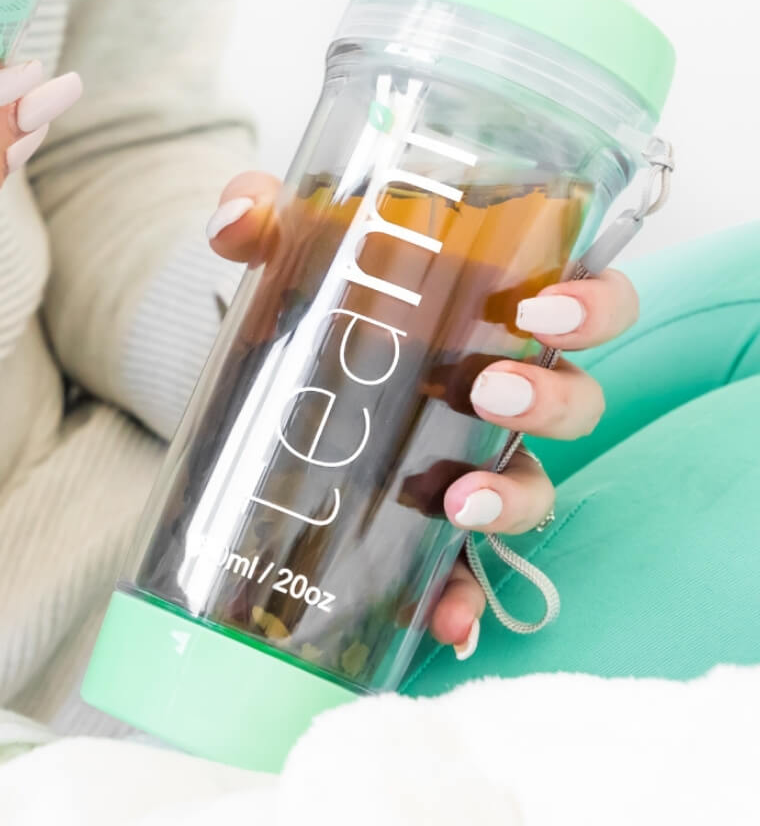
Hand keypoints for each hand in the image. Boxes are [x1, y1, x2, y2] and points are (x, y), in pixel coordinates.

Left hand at [208, 172, 638, 658]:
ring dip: (513, 497)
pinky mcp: (422, 526)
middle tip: (489, 390)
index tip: (545, 309)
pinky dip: (465, 597)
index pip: (576, 305)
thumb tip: (238, 215)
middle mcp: (491, 392)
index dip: (592, 306)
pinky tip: (445, 617)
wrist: (251, 379)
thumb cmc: (298, 307)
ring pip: (533, 486)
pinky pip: (467, 569)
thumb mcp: (280, 261)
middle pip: (572, 401)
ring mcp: (464, 463)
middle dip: (552, 400)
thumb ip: (255, 221)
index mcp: (481, 317)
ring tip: (458, 498)